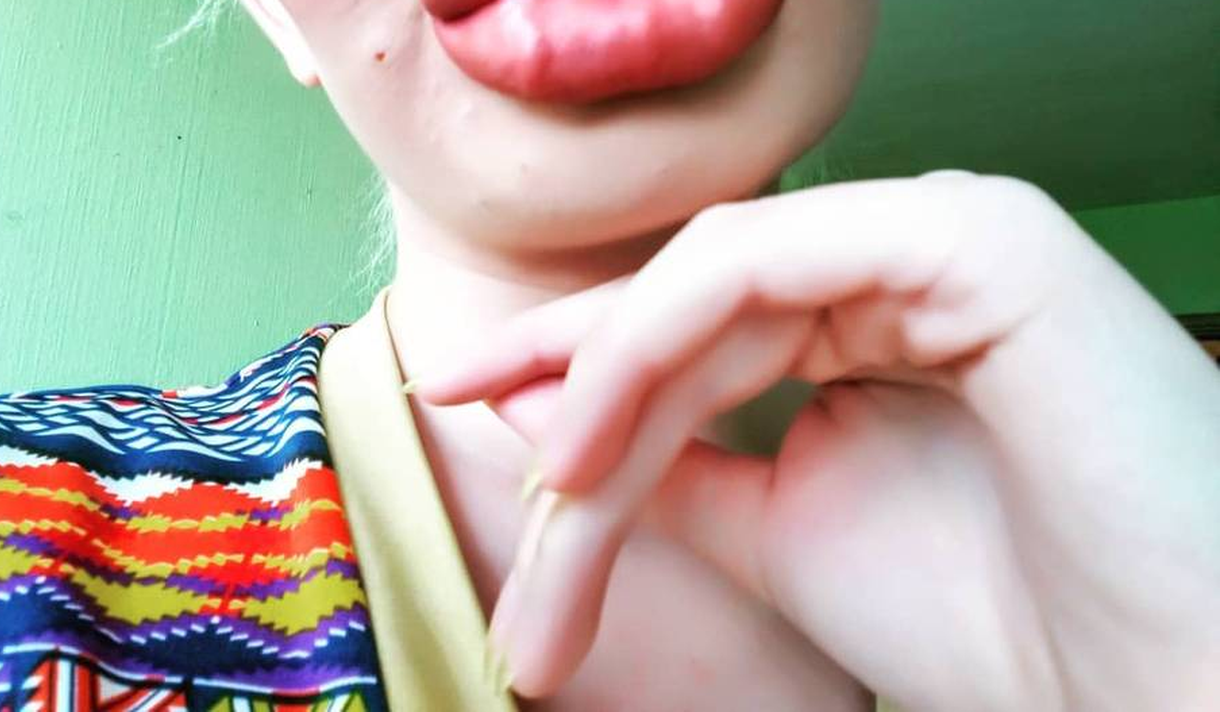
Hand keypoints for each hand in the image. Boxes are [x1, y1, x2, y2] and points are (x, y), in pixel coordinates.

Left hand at [415, 172, 1219, 709]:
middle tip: (527, 521)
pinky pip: (763, 265)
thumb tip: (544, 410)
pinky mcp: (976, 236)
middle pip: (687, 308)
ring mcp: (943, 234)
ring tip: (556, 496)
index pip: (692, 316)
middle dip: (582, 404)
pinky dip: (658, 342)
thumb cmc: (985, 622)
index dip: (571, 354)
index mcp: (875, 318)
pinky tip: (596, 440)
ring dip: (609, 385)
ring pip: (708, 285)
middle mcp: (907, 260)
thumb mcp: (777, 529)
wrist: (1149, 689)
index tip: (461, 393)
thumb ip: (670, 462)